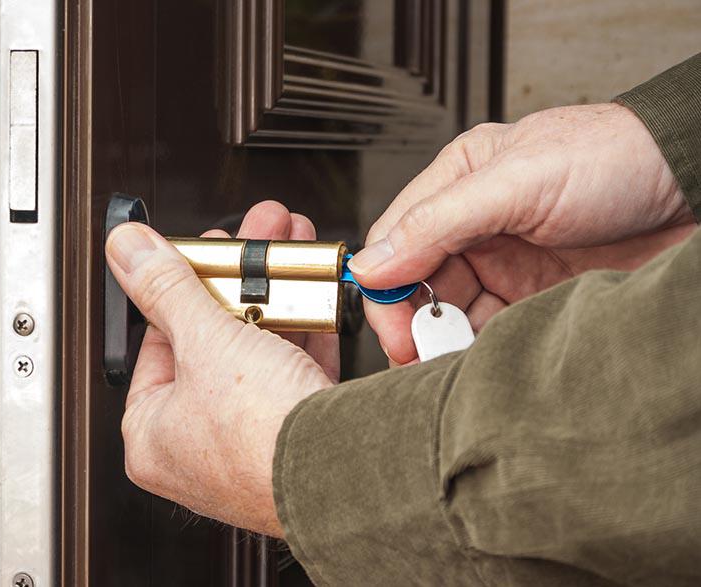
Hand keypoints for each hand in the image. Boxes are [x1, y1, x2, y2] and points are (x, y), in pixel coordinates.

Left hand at [105, 202, 333, 535]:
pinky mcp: (297, 439)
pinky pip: (294, 373)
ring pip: (257, 353)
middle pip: (210, 342)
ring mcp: (249, 445)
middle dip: (237, 280)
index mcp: (152, 435)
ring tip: (285, 250)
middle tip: (249, 240)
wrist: (343, 473)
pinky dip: (304, 332)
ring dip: (274, 296)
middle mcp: (196, 447)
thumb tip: (127, 251)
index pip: (156, 343)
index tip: (199, 253)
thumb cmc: (262, 436)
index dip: (180, 287)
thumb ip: (165, 287)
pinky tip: (312, 294)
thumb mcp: (205, 341)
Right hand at [348, 103, 694, 363]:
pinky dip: (483, 349)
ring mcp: (508, 261)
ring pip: (454, 311)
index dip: (386, 289)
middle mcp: (476, 222)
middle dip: (416, 323)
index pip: (396, 240)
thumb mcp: (517, 182)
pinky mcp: (538, 294)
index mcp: (459, 181)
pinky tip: (484, 360)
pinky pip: (494, 329)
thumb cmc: (616, 159)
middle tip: (420, 357)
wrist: (695, 186)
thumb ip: (438, 222)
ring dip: (448, 340)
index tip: (392, 330)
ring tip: (451, 364)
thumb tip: (372, 264)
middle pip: (419, 283)